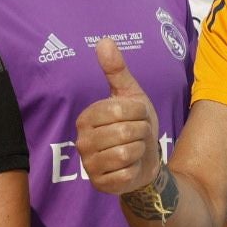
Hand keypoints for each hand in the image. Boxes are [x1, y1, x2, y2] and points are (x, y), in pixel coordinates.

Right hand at [75, 39, 161, 194]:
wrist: (145, 160)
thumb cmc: (136, 125)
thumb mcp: (131, 95)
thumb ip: (117, 70)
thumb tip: (104, 41)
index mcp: (86, 117)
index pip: (120, 110)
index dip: (139, 113)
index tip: (137, 117)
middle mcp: (81, 141)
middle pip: (124, 132)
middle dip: (141, 133)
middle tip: (137, 135)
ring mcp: (88, 164)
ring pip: (125, 153)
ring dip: (139, 150)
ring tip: (134, 149)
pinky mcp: (99, 184)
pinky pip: (125, 173)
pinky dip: (134, 169)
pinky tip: (130, 167)